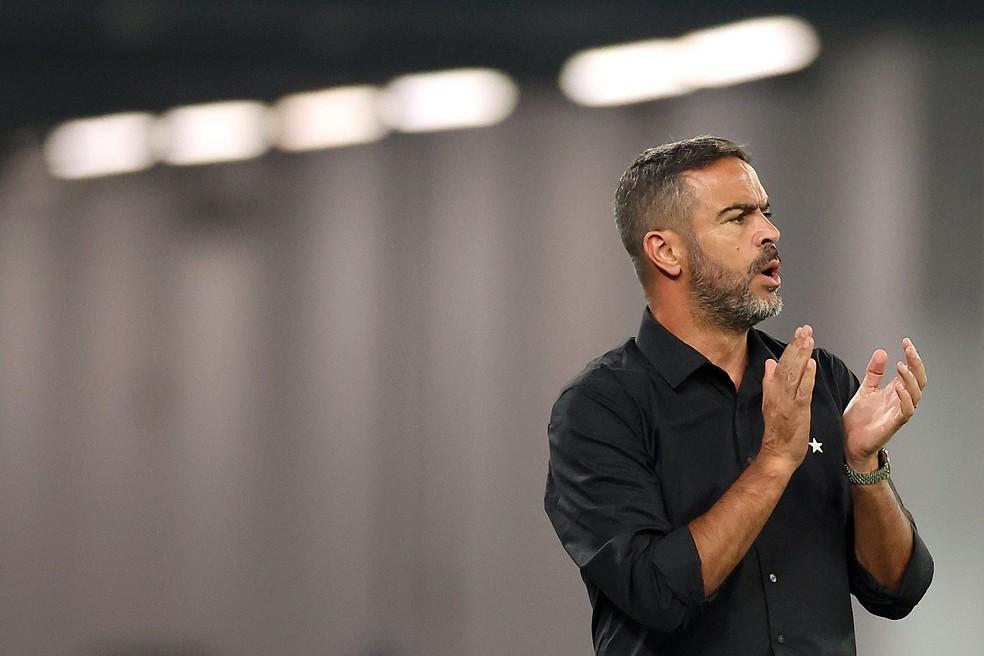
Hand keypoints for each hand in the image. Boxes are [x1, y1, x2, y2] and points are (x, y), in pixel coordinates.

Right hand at [760, 325, 816, 471]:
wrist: (777, 454)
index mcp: (772, 391)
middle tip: (804, 329)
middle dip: (796, 345)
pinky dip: (806, 377)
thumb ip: (770, 382)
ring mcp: (787, 402)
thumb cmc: (778, 433)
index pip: (782, 364)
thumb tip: (770, 363)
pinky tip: (811, 364)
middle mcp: (778, 393)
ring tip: (808, 339)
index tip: (798, 333)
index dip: (790, 348)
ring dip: (801, 355)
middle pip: (787, 365)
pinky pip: (802, 391)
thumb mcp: (770, 403)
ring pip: (793, 374)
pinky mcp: (797, 412)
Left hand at [842, 338, 927, 468]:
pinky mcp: (893, 424)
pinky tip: (899, 387)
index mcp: (895, 392)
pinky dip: (905, 398)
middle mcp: (900, 401)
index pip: (910, 371)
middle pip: (919, 380)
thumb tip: (882, 352)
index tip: (906, 342)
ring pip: (916, 394)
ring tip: (901, 366)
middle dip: (916, 364)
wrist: (849, 443)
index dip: (911, 357)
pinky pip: (906, 411)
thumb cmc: (859, 420)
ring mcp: (898, 412)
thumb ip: (875, 373)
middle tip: (909, 350)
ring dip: (910, 379)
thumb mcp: (865, 390)